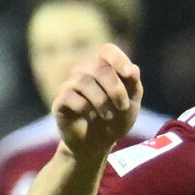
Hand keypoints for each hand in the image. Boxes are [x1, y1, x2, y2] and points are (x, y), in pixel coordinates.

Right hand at [51, 44, 142, 162]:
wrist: (97, 145)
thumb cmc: (116, 120)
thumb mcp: (131, 104)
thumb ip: (133, 86)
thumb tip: (133, 69)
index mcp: (103, 68)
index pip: (107, 50)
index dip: (119, 59)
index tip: (130, 75)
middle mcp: (84, 72)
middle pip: (97, 66)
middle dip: (115, 87)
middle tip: (123, 106)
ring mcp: (70, 85)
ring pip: (83, 80)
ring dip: (102, 100)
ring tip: (109, 116)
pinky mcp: (60, 101)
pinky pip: (71, 97)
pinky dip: (86, 108)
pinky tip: (91, 117)